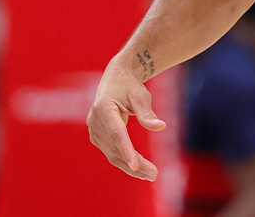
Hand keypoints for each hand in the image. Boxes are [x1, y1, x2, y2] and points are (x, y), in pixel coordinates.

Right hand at [86, 60, 166, 180]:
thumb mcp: (141, 96)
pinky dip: (125, 161)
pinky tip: (139, 169)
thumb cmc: (129, 86)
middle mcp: (95, 121)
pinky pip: (111, 152)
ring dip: (130, 166)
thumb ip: (147, 113)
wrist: (115, 79)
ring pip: (112, 154)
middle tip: (153, 174)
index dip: (126, 150)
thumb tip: (160, 127)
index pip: (117, 133)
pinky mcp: (97, 136)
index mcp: (103, 108)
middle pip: (115, 148)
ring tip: (150, 175)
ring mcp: (93, 130)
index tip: (136, 166)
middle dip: (134, 164)